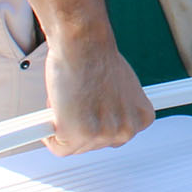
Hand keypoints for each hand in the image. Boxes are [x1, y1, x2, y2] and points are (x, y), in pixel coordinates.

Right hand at [39, 32, 153, 154]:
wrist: (83, 44)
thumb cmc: (97, 57)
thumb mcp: (120, 87)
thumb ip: (116, 108)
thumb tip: (103, 118)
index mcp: (141, 118)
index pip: (115, 136)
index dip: (97, 121)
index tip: (91, 109)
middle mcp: (127, 130)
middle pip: (95, 145)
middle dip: (80, 125)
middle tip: (77, 100)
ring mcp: (103, 135)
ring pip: (75, 146)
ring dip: (65, 125)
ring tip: (70, 96)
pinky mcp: (79, 136)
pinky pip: (57, 146)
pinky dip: (49, 132)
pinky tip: (58, 106)